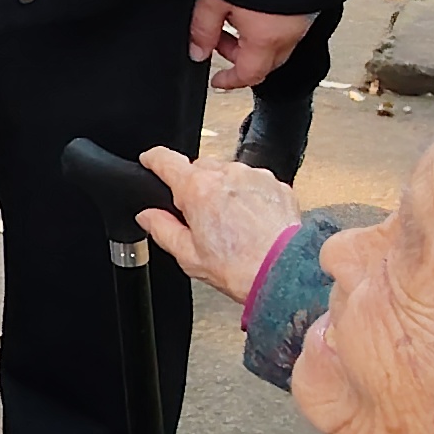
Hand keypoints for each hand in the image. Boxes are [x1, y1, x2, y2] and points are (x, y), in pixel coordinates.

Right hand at [135, 143, 297, 306]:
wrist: (285, 273)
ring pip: (228, 174)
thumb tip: (148, 216)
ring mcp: (254, 176)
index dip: (153, 159)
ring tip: (231, 224)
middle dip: (195, 186)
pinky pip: (253, 182)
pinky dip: (248, 195)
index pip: (165, 160)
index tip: (150, 161)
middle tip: (201, 217)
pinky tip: (251, 222)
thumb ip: (162, 229)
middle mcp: (226, 175)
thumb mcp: (188, 255)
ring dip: (223, 190)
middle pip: (199, 168)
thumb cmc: (241, 267)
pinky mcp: (275, 184)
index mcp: (197, 189)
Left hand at [188, 0, 314, 90]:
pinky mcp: (307, 4)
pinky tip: (254, 8)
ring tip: (233, 17)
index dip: (231, 81)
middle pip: (265, 62)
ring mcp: (302, 20)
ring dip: (254, 42)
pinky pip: (287, 28)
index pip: (250, 74)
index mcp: (267, 39)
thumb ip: (203, 28)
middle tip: (218, 40)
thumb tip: (197, 51)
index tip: (217, 81)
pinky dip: (269, 29)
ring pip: (277, 45)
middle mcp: (290, 34)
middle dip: (240, 58)